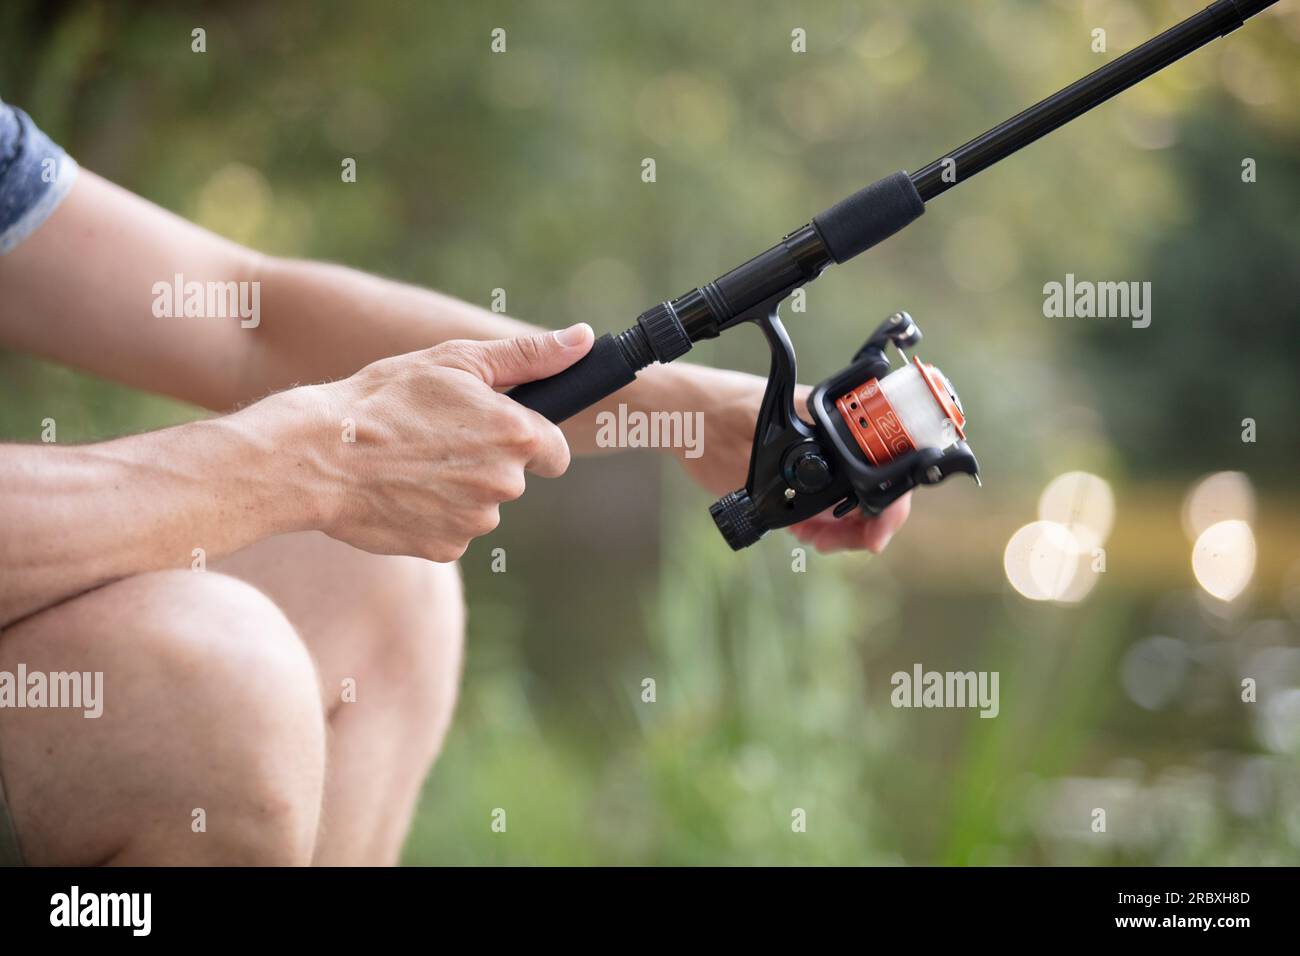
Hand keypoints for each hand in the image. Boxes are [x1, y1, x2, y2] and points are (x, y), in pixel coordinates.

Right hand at [306, 324, 594, 560]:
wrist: (315, 454)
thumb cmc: (383, 398)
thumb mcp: (457, 361)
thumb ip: (529, 355)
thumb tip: (585, 339)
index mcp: (515, 434)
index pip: (554, 451)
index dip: (528, 440)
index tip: (496, 432)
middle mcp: (504, 483)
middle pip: (513, 478)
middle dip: (485, 461)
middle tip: (434, 438)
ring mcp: (475, 521)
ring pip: (481, 506)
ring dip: (457, 489)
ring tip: (410, 463)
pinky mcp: (445, 549)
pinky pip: (451, 532)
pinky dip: (432, 515)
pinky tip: (399, 491)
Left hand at [672, 366, 911, 553]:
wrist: (686, 416)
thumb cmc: (717, 430)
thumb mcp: (763, 475)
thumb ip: (809, 504)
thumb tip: (846, 527)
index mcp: (834, 425)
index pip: (885, 470)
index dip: (888, 511)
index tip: (873, 540)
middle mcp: (834, 434)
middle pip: (871, 489)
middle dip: (857, 525)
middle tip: (827, 544)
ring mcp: (820, 448)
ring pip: (849, 495)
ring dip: (840, 525)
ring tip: (814, 539)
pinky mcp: (802, 459)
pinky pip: (827, 492)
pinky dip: (821, 516)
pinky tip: (803, 529)